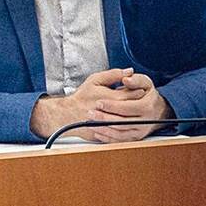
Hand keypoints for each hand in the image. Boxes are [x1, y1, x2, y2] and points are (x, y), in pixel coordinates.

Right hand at [29, 67, 144, 138]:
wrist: (66, 115)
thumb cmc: (81, 97)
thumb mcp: (95, 80)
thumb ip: (114, 74)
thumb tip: (130, 71)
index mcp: (110, 98)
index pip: (134, 94)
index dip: (138, 90)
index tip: (139, 88)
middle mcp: (111, 113)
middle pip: (134, 107)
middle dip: (138, 102)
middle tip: (137, 98)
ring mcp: (109, 125)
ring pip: (129, 119)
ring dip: (133, 114)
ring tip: (131, 108)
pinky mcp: (107, 133)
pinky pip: (121, 130)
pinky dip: (125, 124)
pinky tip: (123, 117)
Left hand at [86, 70, 173, 141]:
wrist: (158, 110)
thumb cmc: (148, 95)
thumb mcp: (145, 83)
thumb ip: (135, 79)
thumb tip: (126, 79)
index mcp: (147, 106)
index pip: (126, 108)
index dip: (111, 106)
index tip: (99, 102)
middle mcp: (145, 121)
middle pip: (121, 122)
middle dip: (104, 118)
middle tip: (90, 113)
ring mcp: (140, 131)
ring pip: (119, 133)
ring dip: (103, 129)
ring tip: (91, 122)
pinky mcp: (135, 139)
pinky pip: (119, 141)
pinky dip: (107, 137)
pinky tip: (97, 131)